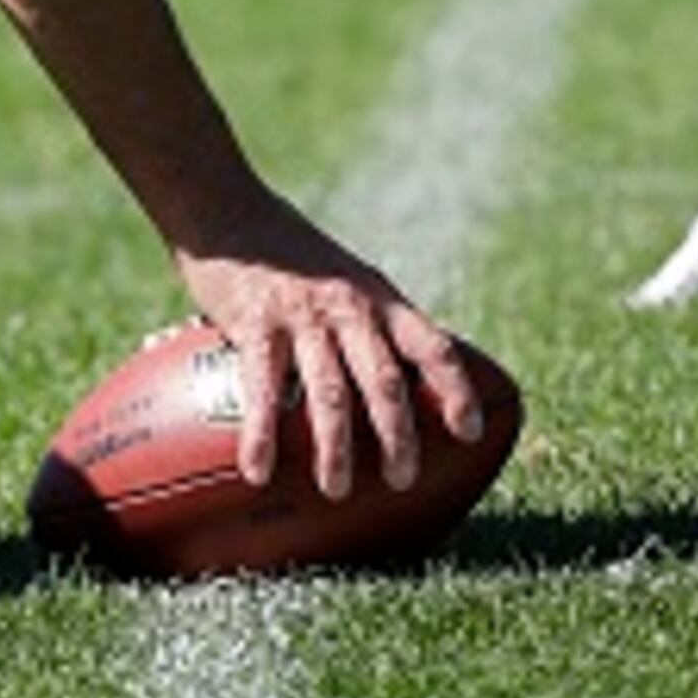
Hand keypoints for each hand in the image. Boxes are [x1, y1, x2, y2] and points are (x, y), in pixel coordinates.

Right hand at [174, 193, 489, 500]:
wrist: (228, 207)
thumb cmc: (286, 251)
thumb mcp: (344, 277)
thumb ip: (364, 322)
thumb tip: (383, 385)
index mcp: (379, 299)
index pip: (432, 346)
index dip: (456, 390)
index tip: (469, 433)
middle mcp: (350, 308)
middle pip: (385, 380)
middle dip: (398, 436)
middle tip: (402, 481)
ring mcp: (304, 316)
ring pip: (331, 392)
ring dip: (336, 448)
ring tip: (336, 490)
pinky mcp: (257, 323)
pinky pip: (263, 388)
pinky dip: (263, 433)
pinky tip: (259, 471)